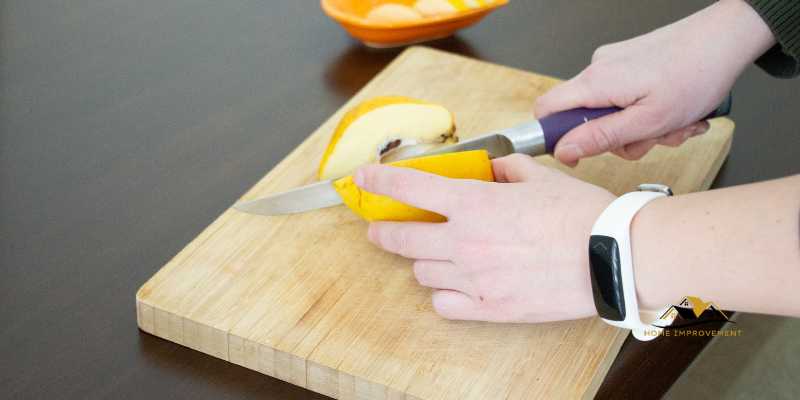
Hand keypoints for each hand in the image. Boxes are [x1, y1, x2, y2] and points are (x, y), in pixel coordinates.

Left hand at [354, 154, 614, 322]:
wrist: (611, 255)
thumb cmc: (580, 214)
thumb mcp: (539, 178)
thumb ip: (506, 170)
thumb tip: (492, 170)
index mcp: (473, 203)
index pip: (410, 188)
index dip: (380, 182)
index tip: (363, 180)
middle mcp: (465, 241)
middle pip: (402, 239)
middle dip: (383, 232)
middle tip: (379, 230)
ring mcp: (474, 277)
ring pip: (421, 273)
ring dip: (422, 262)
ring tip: (436, 255)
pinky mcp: (489, 307)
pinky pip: (444, 304)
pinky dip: (442, 294)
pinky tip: (454, 285)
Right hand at [535, 0, 773, 165]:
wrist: (726, 39)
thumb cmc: (696, 74)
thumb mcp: (648, 121)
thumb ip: (601, 137)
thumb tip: (564, 150)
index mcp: (596, 83)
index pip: (546, 111)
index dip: (554, 138)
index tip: (578, 156)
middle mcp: (598, 69)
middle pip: (583, 118)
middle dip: (618, 138)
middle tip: (650, 139)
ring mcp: (613, 64)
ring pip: (610, 112)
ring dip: (640, 128)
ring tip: (672, 123)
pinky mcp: (628, 62)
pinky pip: (624, 98)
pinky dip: (646, 111)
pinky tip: (672, 109)